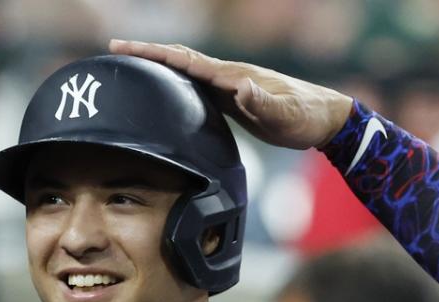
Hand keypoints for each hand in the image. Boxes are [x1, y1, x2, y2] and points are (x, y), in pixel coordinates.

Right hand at [108, 40, 352, 149]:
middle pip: (180, 58)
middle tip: (114, 47)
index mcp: (234, 76)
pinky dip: (174, 80)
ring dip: (157, 64)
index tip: (126, 48)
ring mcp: (229, 85)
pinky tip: (163, 88)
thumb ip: (264, 102)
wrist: (324, 117)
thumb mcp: (287, 115)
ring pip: (185, 70)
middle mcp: (228, 75)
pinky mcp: (232, 98)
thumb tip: (240, 87)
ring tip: (129, 64)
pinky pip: (195, 85)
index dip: (155, 54)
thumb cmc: (305, 117)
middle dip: (147, 52)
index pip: (187, 61)